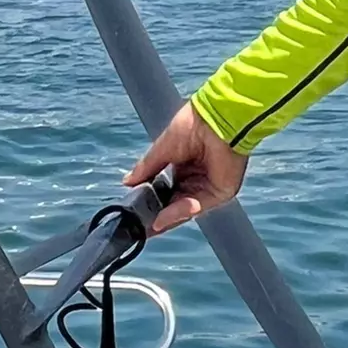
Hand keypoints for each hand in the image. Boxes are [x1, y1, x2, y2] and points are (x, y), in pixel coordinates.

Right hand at [125, 102, 250, 233]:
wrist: (217, 119)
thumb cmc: (193, 124)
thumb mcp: (162, 149)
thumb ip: (146, 169)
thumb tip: (127, 182)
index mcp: (184, 166)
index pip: (166, 191)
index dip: (152, 203)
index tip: (136, 214)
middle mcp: (197, 178)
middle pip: (175, 204)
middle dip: (158, 216)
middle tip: (139, 228)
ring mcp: (210, 187)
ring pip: (185, 209)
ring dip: (167, 217)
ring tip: (149, 225)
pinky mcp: (221, 192)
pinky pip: (197, 206)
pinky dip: (180, 212)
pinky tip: (163, 217)